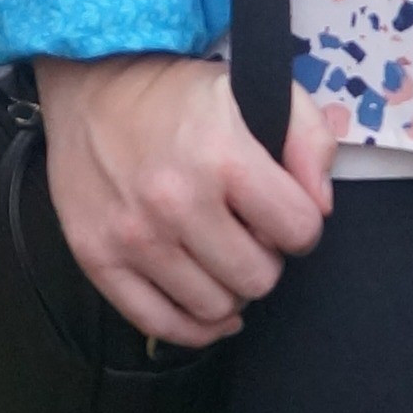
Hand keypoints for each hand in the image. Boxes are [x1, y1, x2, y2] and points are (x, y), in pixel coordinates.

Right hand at [33, 54, 343, 350]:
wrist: (92, 86)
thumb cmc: (179, 94)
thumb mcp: (256, 90)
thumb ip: (309, 139)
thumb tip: (321, 207)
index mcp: (222, 157)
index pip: (299, 230)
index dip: (301, 225)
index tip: (283, 214)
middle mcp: (176, 203)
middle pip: (258, 278)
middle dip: (265, 259)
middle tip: (248, 235)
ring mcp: (133, 237)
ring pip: (214, 308)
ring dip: (228, 289)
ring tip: (220, 257)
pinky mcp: (97, 259)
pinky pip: (159, 323)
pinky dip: (191, 327)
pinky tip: (205, 305)